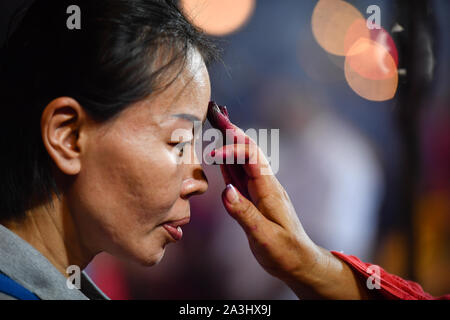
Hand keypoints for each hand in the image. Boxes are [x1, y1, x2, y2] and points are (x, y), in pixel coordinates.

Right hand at [211, 120, 370, 299]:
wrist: (300, 263)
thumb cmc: (286, 253)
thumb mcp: (265, 237)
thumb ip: (244, 214)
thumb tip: (225, 191)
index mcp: (269, 189)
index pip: (251, 157)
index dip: (233, 149)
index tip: (214, 154)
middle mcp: (265, 185)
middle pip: (248, 150)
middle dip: (233, 131)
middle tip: (217, 112)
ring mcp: (260, 191)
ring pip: (243, 160)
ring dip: (231, 142)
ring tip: (217, 125)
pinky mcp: (255, 200)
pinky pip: (240, 176)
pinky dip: (230, 162)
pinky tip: (222, 157)